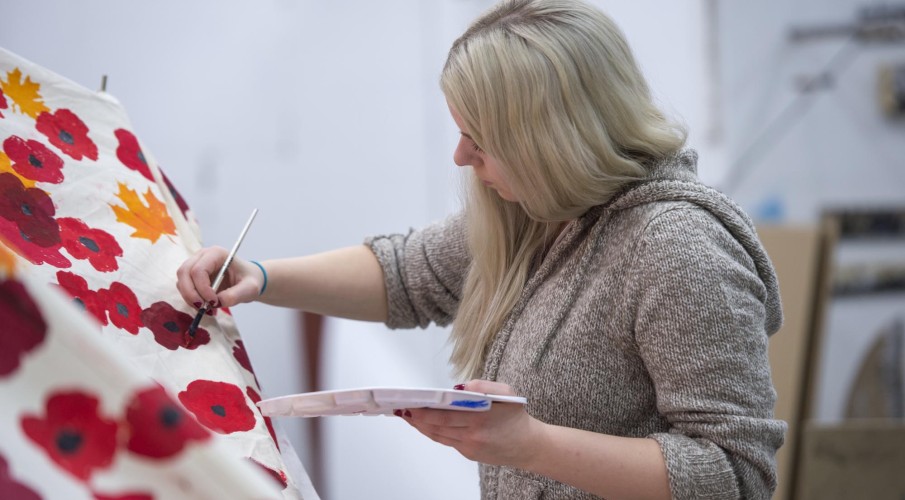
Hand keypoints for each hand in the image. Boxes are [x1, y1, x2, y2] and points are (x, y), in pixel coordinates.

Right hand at [175, 246, 264, 309]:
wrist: (247, 281)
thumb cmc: (249, 280)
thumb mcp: (250, 289)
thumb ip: (235, 295)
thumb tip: (217, 302)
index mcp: (217, 254)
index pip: (199, 269)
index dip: (202, 288)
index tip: (214, 302)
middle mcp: (202, 256)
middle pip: (184, 272)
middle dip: (190, 293)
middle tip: (203, 308)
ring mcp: (195, 264)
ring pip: (181, 281)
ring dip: (189, 297)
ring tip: (206, 308)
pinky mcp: (191, 275)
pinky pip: (184, 287)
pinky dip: (190, 299)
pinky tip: (205, 306)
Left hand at [399, 380, 543, 467]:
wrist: (529, 445)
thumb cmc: (516, 415)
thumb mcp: (505, 392)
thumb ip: (482, 386)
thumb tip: (458, 388)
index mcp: (480, 417)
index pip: (445, 414)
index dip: (424, 410)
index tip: (410, 403)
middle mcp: (473, 434)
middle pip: (437, 426)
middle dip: (417, 417)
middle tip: (401, 408)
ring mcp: (470, 447)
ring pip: (439, 435)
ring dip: (421, 426)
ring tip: (407, 415)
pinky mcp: (469, 454)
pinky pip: (446, 441)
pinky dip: (433, 432)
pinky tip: (424, 424)